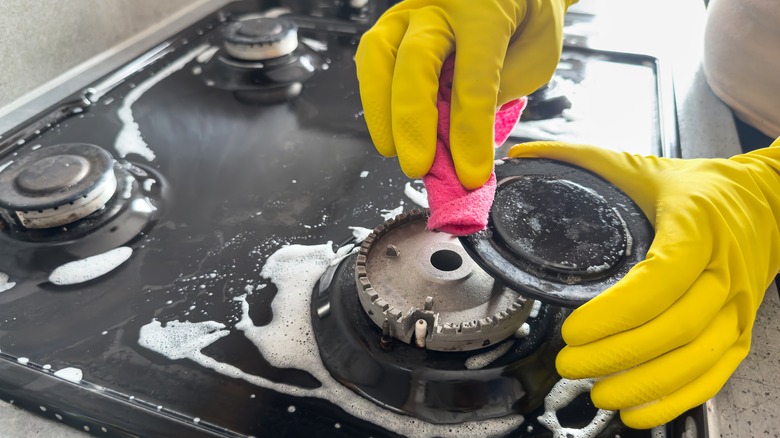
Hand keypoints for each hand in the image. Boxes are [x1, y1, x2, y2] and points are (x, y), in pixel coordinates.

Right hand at [355, 0, 573, 189]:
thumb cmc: (528, 20)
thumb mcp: (537, 55)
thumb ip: (500, 90)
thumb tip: (459, 138)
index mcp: (486, 11)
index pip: (473, 78)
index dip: (469, 131)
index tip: (470, 173)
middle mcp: (441, 4)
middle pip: (416, 61)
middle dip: (412, 121)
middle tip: (417, 166)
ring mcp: (410, 10)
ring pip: (378, 54)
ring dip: (379, 109)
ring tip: (391, 149)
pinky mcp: (392, 24)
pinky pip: (371, 59)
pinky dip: (375, 96)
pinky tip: (387, 125)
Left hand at [508, 140, 779, 428]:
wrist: (771, 202)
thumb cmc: (701, 189)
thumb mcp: (642, 167)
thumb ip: (580, 159)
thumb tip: (521, 152)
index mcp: (695, 228)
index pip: (660, 280)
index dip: (617, 313)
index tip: (572, 329)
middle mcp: (722, 271)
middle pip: (675, 328)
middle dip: (618, 354)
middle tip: (569, 363)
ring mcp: (737, 306)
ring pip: (696, 358)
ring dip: (645, 384)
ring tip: (598, 391)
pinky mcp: (742, 330)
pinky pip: (716, 374)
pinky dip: (678, 398)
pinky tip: (640, 411)